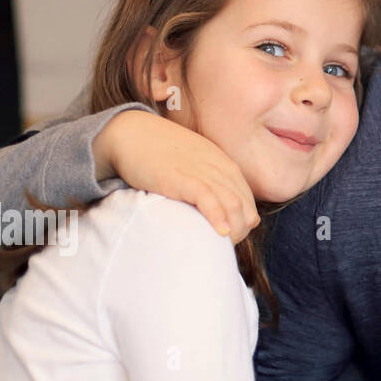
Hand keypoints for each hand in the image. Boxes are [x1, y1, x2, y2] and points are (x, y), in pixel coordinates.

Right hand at [92, 110, 259, 242]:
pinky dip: (218, 217)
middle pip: (245, 207)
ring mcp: (203, 172)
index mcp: (225, 166)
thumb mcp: (194, 164)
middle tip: (224, 248)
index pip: (248, 201)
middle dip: (240, 231)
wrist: (132, 133)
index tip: (228, 239)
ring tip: (223, 246)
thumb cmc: (161, 152)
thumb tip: (215, 211)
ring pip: (233, 205)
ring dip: (234, 231)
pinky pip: (208, 198)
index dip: (243, 224)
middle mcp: (220, 169)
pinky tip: (220, 232)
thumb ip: (208, 181)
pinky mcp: (183, 178)